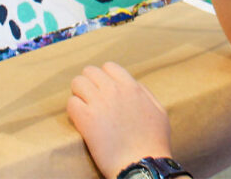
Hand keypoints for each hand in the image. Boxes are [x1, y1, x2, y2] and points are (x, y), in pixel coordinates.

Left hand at [67, 62, 172, 178]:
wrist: (142, 163)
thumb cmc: (154, 142)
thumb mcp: (158, 111)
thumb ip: (145, 94)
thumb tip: (133, 85)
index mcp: (131, 87)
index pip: (109, 66)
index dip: (104, 78)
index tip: (104, 90)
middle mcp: (114, 90)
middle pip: (90, 71)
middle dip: (89, 83)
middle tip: (91, 99)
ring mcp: (99, 103)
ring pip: (77, 83)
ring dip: (79, 94)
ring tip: (83, 108)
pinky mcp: (86, 120)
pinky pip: (71, 103)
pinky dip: (73, 110)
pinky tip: (80, 120)